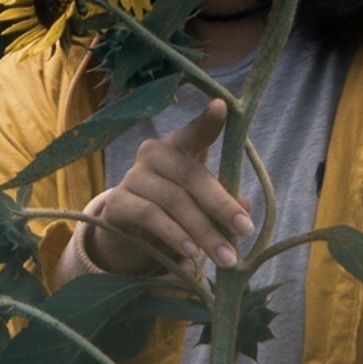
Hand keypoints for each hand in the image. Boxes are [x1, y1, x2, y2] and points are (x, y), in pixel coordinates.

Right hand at [83, 99, 249, 278]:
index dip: (208, 121)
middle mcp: (153, 153)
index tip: (222, 106)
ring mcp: (132, 176)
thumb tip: (245, 205)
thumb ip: (223, 200)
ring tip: (226, 256)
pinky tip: (192, 253)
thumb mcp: (202, 203)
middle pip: (191, 175)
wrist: (130, 231)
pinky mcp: (117, 202)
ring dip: (203, 231)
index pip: (195, 131)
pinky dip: (175, 236)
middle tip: (246, 230)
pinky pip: (150, 217)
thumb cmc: (175, 207)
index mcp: (179, 145)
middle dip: (221, 205)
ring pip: (173, 200)